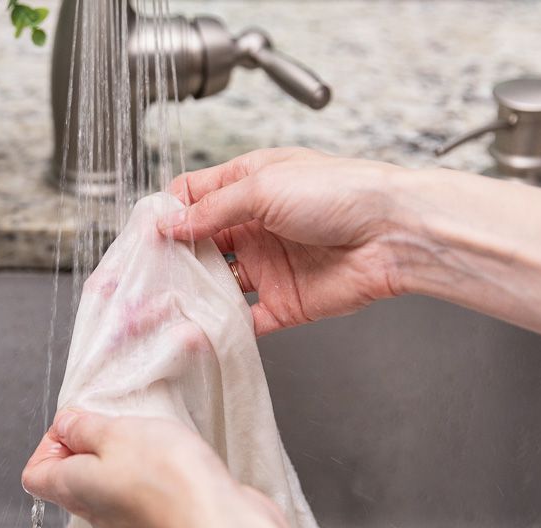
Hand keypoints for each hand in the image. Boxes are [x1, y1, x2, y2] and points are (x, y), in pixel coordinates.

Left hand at [22, 409, 368, 527]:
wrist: (221, 526)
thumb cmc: (168, 478)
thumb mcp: (118, 431)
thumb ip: (85, 428)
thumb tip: (64, 425)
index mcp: (74, 489)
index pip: (35, 474)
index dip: (50, 442)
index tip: (79, 422)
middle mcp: (95, 515)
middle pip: (73, 480)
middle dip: (90, 445)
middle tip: (118, 424)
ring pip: (109, 489)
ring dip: (124, 460)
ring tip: (150, 440)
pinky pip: (142, 499)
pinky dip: (151, 479)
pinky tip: (174, 462)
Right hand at [161, 148, 405, 335]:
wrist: (395, 234)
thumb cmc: (341, 192)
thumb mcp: (264, 186)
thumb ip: (212, 209)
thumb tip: (169, 223)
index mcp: (250, 186)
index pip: (195, 196)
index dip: (169, 212)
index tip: (146, 231)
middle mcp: (255, 225)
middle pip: (200, 242)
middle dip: (174, 256)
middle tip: (145, 272)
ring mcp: (267, 265)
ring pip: (218, 283)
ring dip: (194, 292)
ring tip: (165, 302)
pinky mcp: (282, 302)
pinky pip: (245, 319)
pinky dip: (223, 327)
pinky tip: (201, 328)